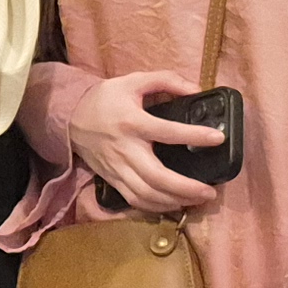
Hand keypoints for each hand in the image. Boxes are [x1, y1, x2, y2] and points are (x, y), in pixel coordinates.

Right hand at [67, 69, 223, 214]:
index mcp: (133, 122)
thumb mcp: (133, 81)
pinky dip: (156, 207)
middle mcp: (126, 149)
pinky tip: (173, 205)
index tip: (218, 138)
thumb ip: (166, 80)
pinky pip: (135, 201)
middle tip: (210, 191)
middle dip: (186, 188)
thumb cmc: (105, 99)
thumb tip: (195, 90)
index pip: (167, 132)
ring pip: (147, 194)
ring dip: (174, 201)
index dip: (195, 135)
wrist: (69, 117)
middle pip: (157, 177)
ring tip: (197, 200)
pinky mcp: (112, 180)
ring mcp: (117, 168)